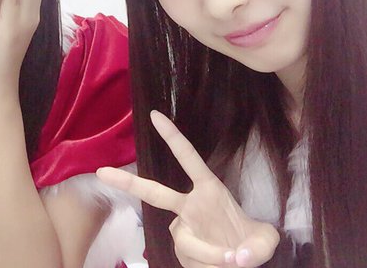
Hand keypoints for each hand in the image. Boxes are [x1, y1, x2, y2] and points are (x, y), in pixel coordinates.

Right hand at [97, 111, 278, 267]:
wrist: (242, 261)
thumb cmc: (253, 243)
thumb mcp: (265, 241)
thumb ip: (258, 246)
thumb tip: (237, 258)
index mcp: (209, 190)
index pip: (189, 159)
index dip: (173, 137)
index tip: (154, 114)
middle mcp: (189, 207)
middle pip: (154, 192)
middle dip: (127, 181)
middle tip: (101, 172)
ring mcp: (181, 229)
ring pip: (187, 243)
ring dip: (210, 256)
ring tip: (231, 261)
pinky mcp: (180, 250)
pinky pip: (190, 260)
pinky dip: (208, 267)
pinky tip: (218, 267)